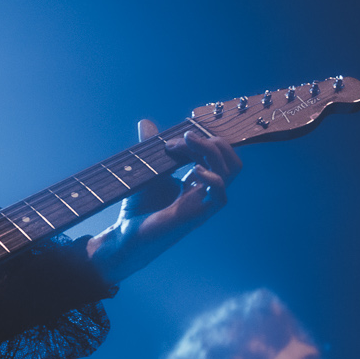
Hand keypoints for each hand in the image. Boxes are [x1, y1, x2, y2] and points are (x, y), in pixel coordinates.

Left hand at [86, 119, 241, 284]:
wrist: (127, 236)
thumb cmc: (139, 208)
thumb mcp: (146, 171)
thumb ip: (149, 147)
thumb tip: (146, 122)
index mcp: (198, 181)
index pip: (218, 155)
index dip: (203, 139)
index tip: (175, 138)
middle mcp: (206, 191)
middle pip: (232, 160)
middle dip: (213, 141)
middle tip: (184, 138)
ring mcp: (204, 202)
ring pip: (230, 171)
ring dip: (210, 150)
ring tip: (187, 143)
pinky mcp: (197, 215)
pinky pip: (221, 195)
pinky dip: (211, 177)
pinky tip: (194, 171)